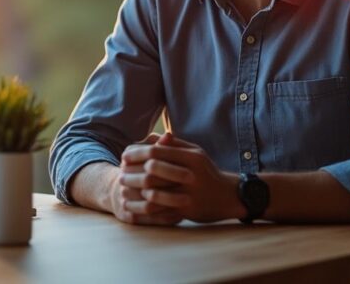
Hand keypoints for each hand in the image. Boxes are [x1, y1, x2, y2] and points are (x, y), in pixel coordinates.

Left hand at [121, 133, 242, 222]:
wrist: (229, 196)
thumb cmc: (206, 171)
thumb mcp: (195, 153)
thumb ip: (174, 144)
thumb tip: (151, 138)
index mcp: (191, 157)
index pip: (156, 151)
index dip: (136, 153)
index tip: (124, 157)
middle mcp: (190, 174)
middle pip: (153, 170)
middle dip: (133, 171)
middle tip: (120, 174)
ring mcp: (189, 194)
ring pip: (155, 192)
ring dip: (135, 191)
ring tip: (123, 189)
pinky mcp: (187, 211)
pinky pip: (161, 210)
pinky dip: (144, 208)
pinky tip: (134, 206)